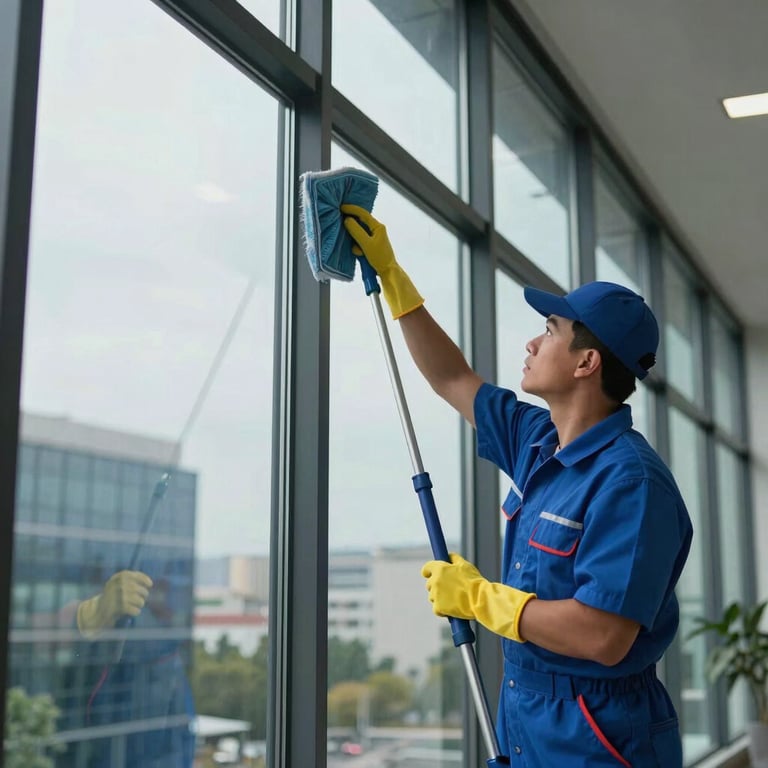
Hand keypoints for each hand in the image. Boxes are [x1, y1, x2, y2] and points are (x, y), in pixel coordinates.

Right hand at [77, 570, 152, 637]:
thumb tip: (150, 583)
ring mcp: (116, 596)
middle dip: (144, 594)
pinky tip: (135, 612)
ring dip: (141, 603)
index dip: (144, 579)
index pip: (135, 575)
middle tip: (143, 598)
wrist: (96, 611)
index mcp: (118, 577)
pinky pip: (134, 609)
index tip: (150, 584)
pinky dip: (136, 611)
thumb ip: (131, 581)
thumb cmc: (113, 596)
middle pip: (139, 589)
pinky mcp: (116, 608)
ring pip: (138, 600)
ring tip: (139, 605)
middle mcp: (117, 585)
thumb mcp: (118, 584)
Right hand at [342, 204, 423, 318]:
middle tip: (343, 229)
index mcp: (377, 227)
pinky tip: (361, 255)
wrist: (388, 272)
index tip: (340, 207)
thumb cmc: (380, 258)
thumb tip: (347, 220)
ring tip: (359, 251)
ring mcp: (373, 238)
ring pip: (358, 234)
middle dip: (352, 229)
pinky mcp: (370, 245)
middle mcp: (376, 230)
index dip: (351, 209)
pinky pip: (359, 242)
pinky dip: (358, 248)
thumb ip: (356, 231)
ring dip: (355, 241)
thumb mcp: (366, 244)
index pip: (362, 214)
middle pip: (359, 223)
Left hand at [421, 553, 535, 642]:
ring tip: (454, 599)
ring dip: (440, 598)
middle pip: (429, 584)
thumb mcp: (465, 565)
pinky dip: (443, 610)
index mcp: (440, 569)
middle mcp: (435, 581)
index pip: (426, 568)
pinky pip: (436, 609)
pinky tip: (452, 608)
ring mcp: (435, 595)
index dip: (429, 572)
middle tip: (450, 589)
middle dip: (437, 586)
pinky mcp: (438, 608)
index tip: (430, 574)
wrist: (481, 599)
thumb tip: (448, 555)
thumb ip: (454, 558)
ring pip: (433, 597)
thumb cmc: (474, 581)